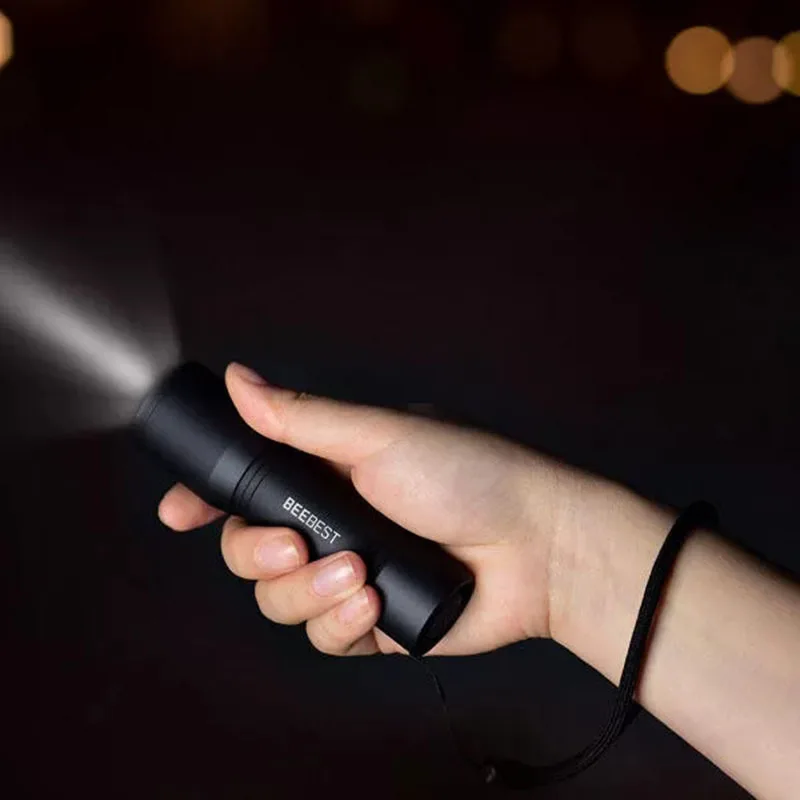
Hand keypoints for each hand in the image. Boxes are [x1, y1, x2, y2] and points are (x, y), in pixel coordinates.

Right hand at [158, 362, 579, 656]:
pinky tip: (376, 606)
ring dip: (308, 593)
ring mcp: (348, 573)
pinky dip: (341, 624)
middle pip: (249, 549)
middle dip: (259, 554)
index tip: (181, 513)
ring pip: (279, 600)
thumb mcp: (380, 436)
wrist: (537, 548)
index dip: (207, 500)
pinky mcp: (370, 622)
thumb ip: (302, 417)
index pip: (248, 483)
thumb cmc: (471, 476)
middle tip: (294, 547)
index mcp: (329, 469)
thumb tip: (240, 379)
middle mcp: (332, 521)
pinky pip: (323, 636)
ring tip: (360, 574)